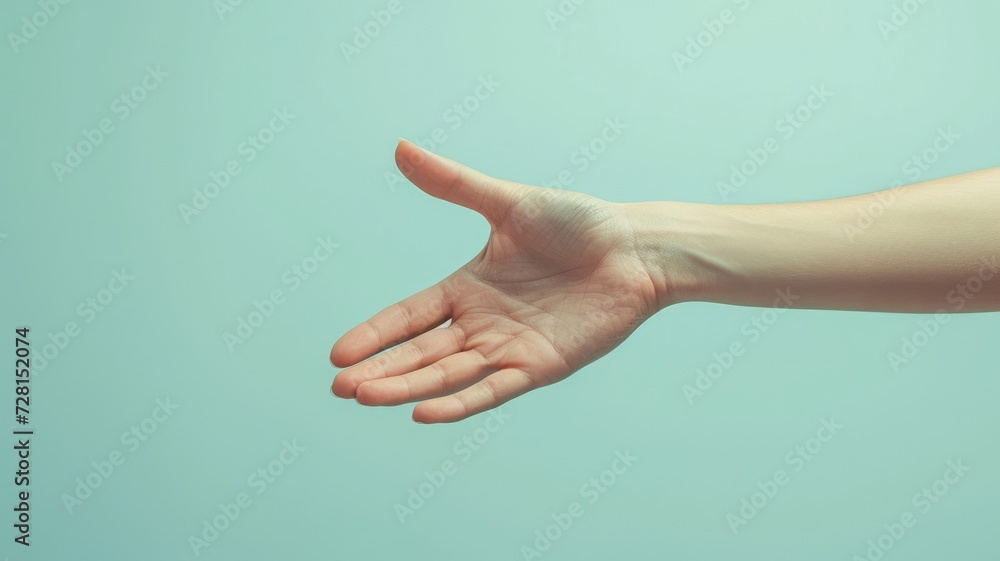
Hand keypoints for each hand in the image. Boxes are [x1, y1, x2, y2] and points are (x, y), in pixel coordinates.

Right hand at [330, 140, 662, 422]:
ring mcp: (508, 348)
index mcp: (468, 287)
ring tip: (366, 397)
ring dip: (407, 387)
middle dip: (381, 370)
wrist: (636, 248)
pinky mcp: (539, 366)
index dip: (376, 335)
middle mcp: (482, 323)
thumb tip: (399, 147)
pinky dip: (460, 402)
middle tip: (340, 387)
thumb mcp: (507, 203)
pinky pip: (492, 388)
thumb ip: (453, 183)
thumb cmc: (578, 223)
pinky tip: (423, 412)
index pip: (409, 316)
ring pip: (448, 375)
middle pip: (421, 353)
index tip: (338, 354)